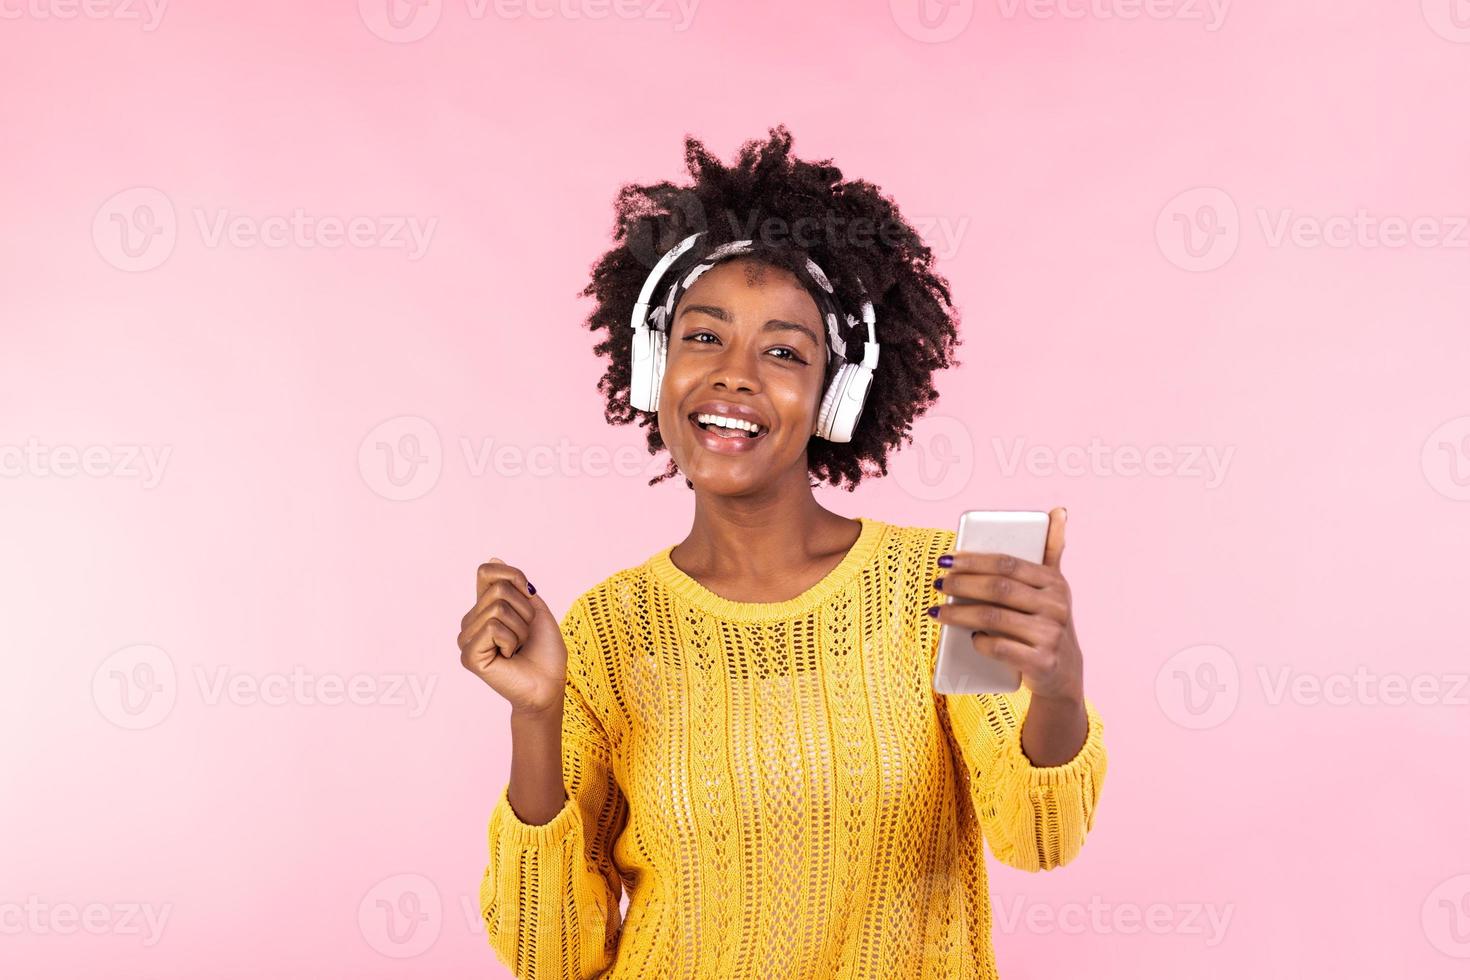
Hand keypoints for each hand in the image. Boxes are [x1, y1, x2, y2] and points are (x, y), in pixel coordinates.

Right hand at [457, 558, 567, 715]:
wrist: (550, 684)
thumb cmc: (546, 651)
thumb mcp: (535, 609)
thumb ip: (514, 585)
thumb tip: (492, 558)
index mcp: (484, 609)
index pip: (486, 572)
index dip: (512, 576)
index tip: (528, 596)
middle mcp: (471, 621)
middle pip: (499, 589)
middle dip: (524, 611)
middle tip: (525, 636)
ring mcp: (467, 639)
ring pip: (497, 608)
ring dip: (520, 628)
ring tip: (518, 647)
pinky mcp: (469, 655)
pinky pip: (494, 627)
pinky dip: (512, 640)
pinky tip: (509, 656)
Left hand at [929, 507, 1083, 705]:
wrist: (1063, 675)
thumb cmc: (1047, 623)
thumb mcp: (1053, 588)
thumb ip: (1052, 550)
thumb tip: (1058, 511)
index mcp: (1055, 583)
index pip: (1008, 564)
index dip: (973, 560)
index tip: (945, 560)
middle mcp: (1056, 607)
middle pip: (998, 588)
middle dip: (961, 584)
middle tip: (937, 583)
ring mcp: (1051, 636)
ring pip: (994, 618)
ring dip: (959, 613)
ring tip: (937, 611)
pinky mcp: (1042, 663)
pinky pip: (1001, 649)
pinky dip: (981, 642)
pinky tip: (968, 638)